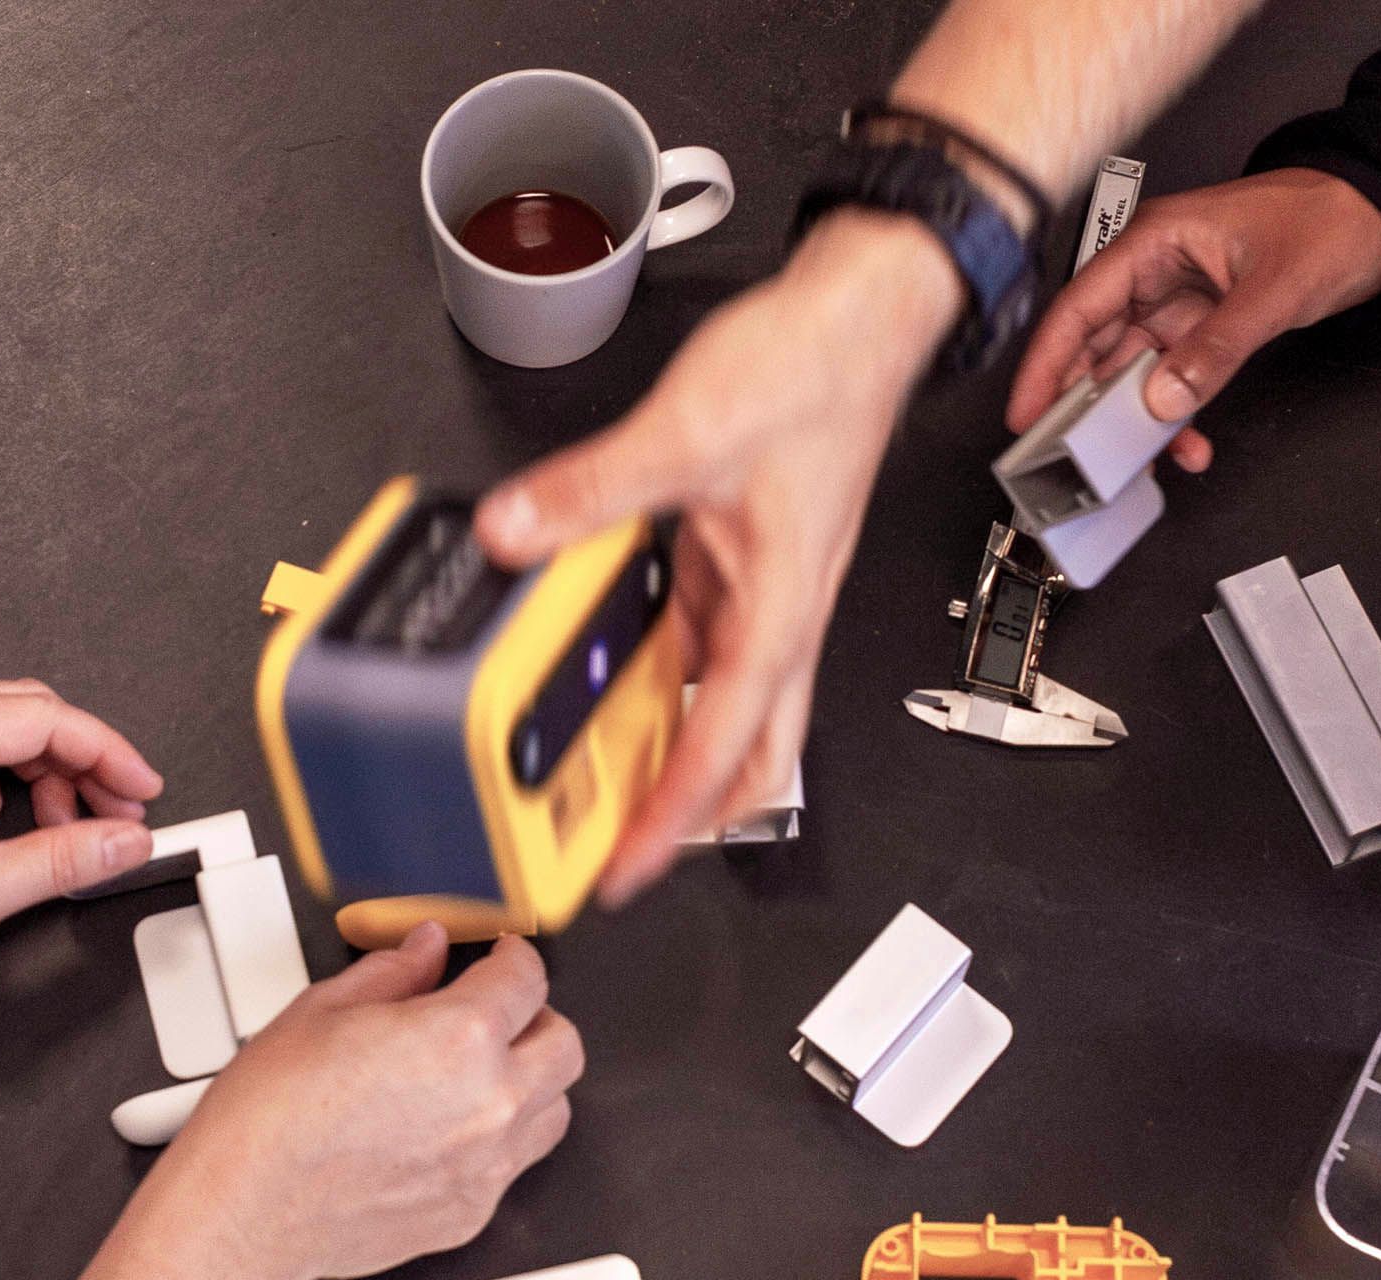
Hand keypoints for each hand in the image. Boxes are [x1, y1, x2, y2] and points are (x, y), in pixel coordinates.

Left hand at [0, 681, 164, 1026]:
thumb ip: (61, 861)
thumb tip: (122, 842)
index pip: (44, 719)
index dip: (108, 755)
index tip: (143, 791)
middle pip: (28, 717)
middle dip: (82, 768)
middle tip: (118, 818)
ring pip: (3, 736)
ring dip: (45, 783)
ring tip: (65, 839)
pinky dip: (4, 794)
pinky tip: (7, 841)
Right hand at [141, 926, 581, 1279]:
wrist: (244, 1209)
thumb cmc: (269, 1121)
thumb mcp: (321, 1011)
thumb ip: (391, 974)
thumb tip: (423, 952)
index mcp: (459, 1037)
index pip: (526, 979)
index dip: (513, 957)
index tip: (501, 958)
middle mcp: (490, 1103)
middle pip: (564, 1046)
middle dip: (537, 1018)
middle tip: (500, 1012)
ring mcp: (486, 1165)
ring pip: (553, 1110)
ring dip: (530, 1083)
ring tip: (482, 1074)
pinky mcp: (470, 1212)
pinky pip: (513, 1167)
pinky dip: (497, 1142)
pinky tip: (451, 1130)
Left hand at [475, 210, 963, 901]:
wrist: (866, 309)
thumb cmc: (817, 369)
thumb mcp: (690, 430)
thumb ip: (591, 487)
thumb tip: (514, 531)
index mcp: (779, 610)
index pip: (723, 747)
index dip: (673, 820)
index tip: (627, 870)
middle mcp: (775, 613)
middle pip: (742, 752)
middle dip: (687, 813)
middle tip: (620, 850)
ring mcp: (758, 588)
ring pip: (714, 699)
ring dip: (665, 743)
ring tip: (597, 780)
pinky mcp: (738, 554)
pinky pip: (691, 636)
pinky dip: (649, 665)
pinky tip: (598, 659)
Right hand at [1007, 168, 1380, 474]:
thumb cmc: (1331, 217)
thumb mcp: (1274, 286)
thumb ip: (1218, 347)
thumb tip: (1167, 398)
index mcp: (1154, 242)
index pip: (1078, 309)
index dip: (1046, 364)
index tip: (1027, 414)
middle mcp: (1154, 273)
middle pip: (1096, 348)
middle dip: (1086, 405)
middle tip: (1070, 455)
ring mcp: (1176, 304)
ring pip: (1132, 373)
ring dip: (1135, 421)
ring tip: (1136, 460)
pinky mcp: (1200, 328)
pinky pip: (1171, 380)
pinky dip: (1174, 416)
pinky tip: (1186, 443)